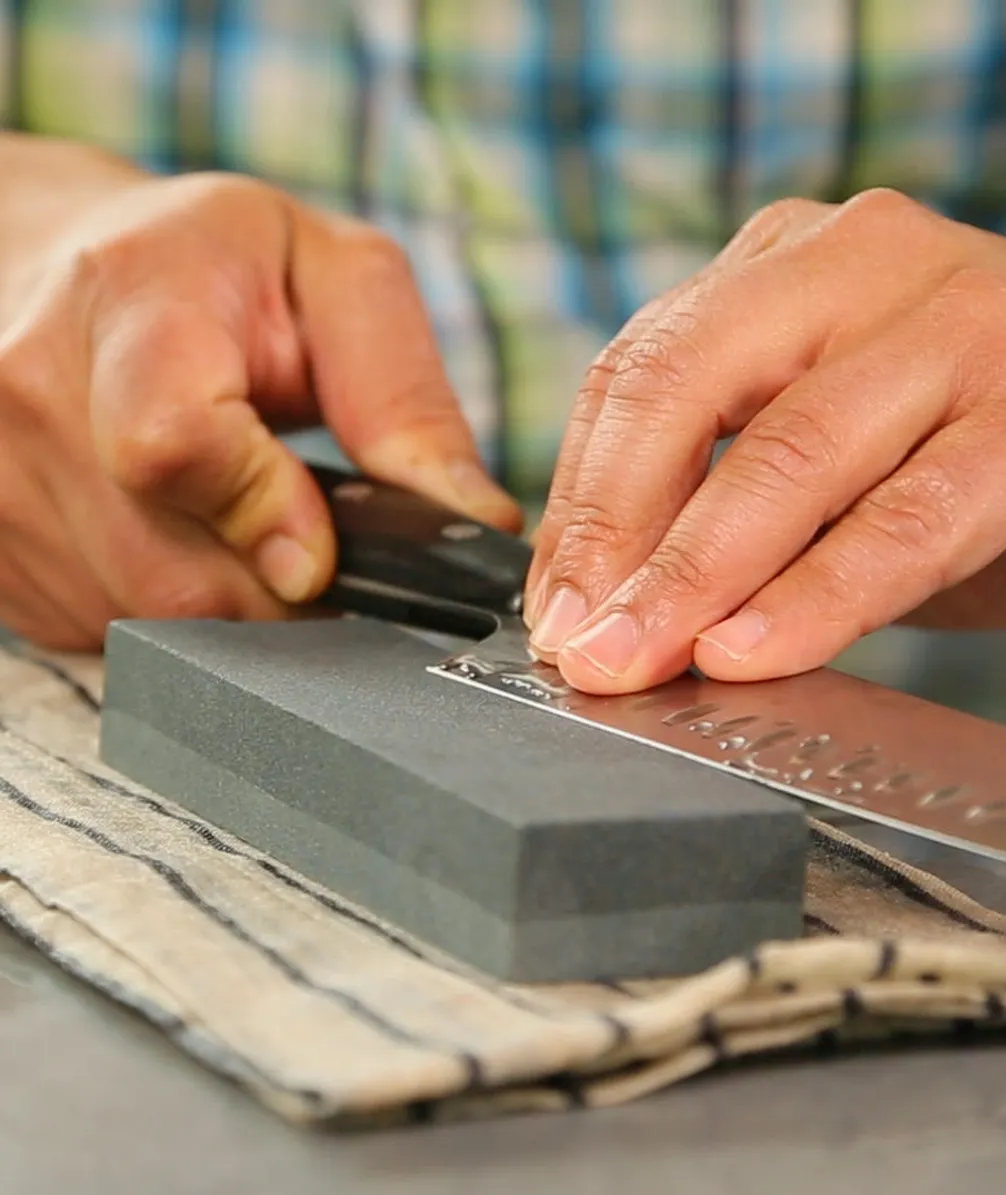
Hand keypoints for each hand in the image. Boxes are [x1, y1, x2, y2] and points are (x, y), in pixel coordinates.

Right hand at [0, 149, 518, 648]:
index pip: (174, 445)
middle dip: (278, 583)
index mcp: (134, 294)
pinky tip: (179, 533)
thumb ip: (406, 403)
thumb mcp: (340, 283)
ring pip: (144, 616)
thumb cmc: (217, 269)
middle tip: (308, 531)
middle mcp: (33, 387)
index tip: (322, 550)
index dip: (265, 515)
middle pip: (173, 571)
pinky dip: (168, 599)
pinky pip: (104, 627)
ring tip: (239, 515)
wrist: (69, 267)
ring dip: (228, 595)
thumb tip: (471, 524)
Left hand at [524, 188, 1005, 693]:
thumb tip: (622, 607)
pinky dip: (817, 597)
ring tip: (637, 661)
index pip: (640, 371)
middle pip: (685, 389)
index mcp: (793, 264)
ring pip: (788, 456)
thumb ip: (740, 507)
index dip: (578, 498)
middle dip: (610, 532)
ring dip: (694, 578)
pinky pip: (903, 518)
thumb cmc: (993, 444)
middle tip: (574, 645)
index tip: (550, 603)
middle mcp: (864, 264)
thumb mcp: (840, 459)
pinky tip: (753, 652)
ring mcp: (958, 324)